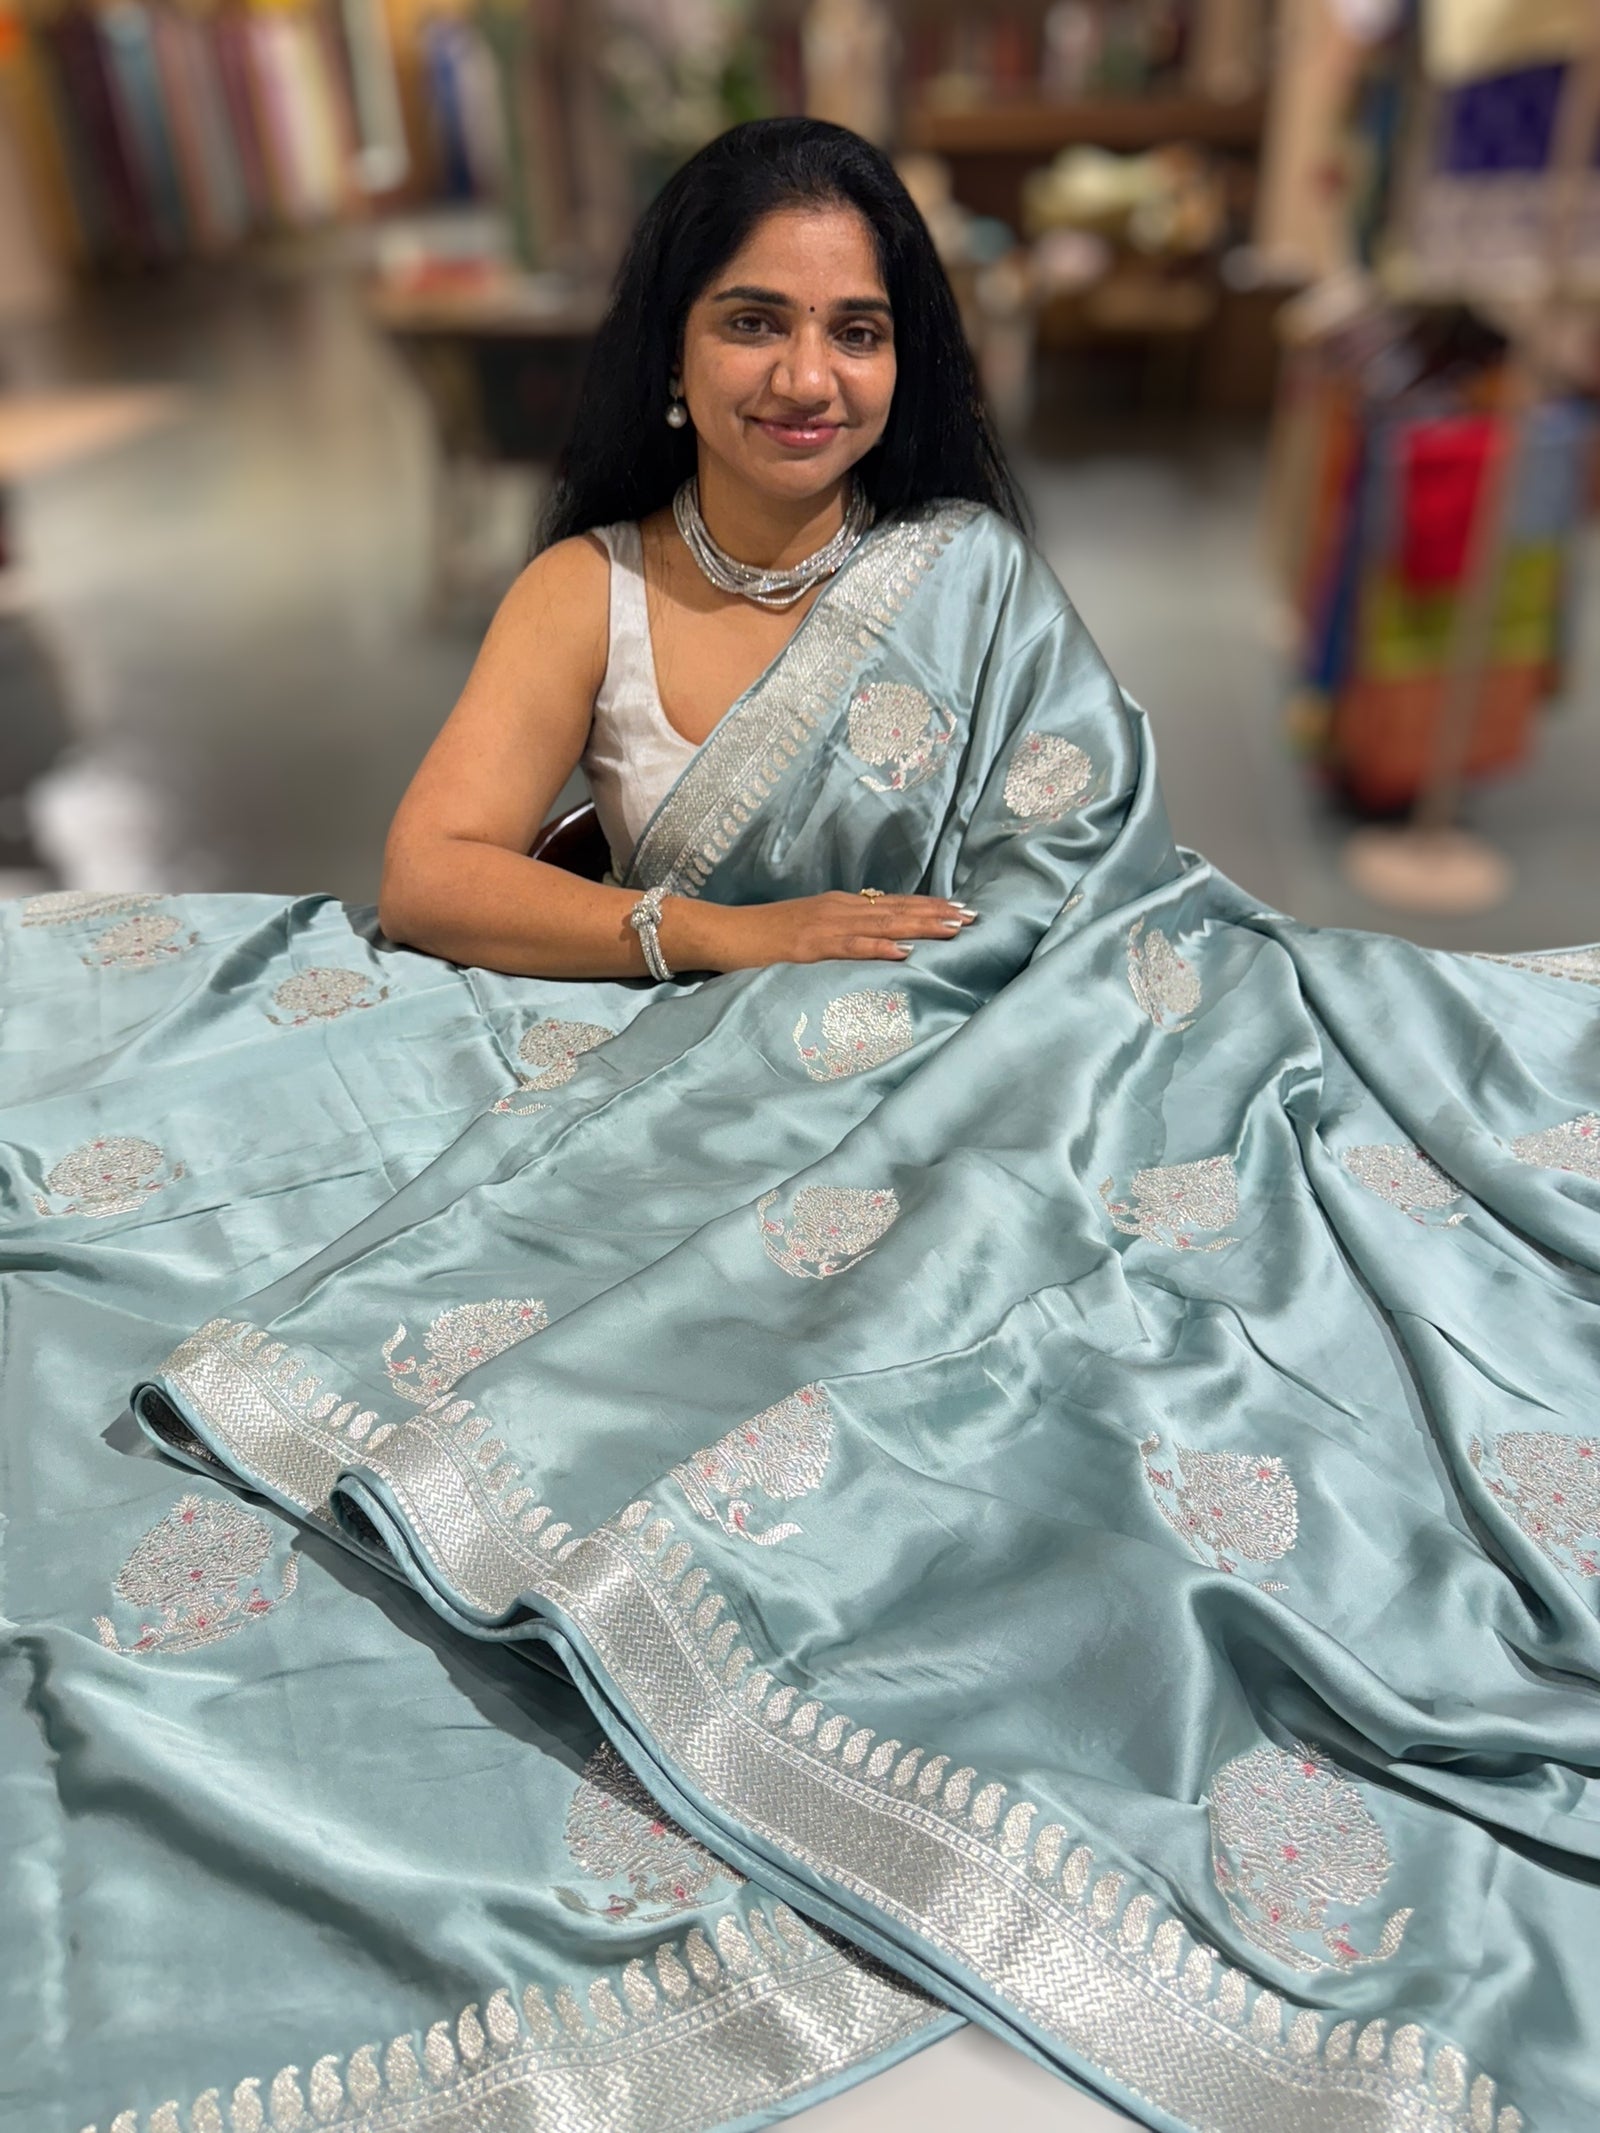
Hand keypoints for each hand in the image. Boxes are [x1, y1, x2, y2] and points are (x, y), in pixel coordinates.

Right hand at [674, 891, 976, 973]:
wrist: (722, 932)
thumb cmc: (763, 938)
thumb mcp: (808, 932)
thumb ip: (840, 936)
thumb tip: (874, 944)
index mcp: (839, 906)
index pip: (893, 904)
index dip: (928, 906)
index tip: (961, 910)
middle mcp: (838, 909)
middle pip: (897, 909)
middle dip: (937, 914)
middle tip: (974, 917)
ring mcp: (824, 926)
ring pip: (883, 923)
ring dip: (921, 925)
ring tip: (954, 928)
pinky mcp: (809, 946)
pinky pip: (850, 946)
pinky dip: (879, 947)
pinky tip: (904, 950)